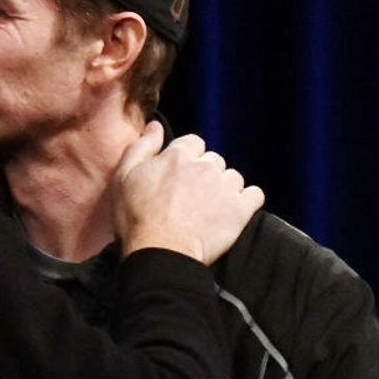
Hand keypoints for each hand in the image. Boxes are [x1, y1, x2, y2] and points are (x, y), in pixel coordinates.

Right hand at [112, 123, 263, 263]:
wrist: (161, 252)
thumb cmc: (137, 218)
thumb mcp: (124, 177)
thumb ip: (141, 147)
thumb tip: (155, 126)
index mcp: (178, 155)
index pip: (193, 143)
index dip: (186, 159)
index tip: (178, 177)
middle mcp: (205, 165)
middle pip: (213, 160)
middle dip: (205, 175)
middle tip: (191, 197)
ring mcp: (225, 186)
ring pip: (233, 177)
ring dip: (224, 188)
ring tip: (209, 209)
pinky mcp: (240, 209)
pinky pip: (254, 195)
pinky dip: (246, 201)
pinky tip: (232, 212)